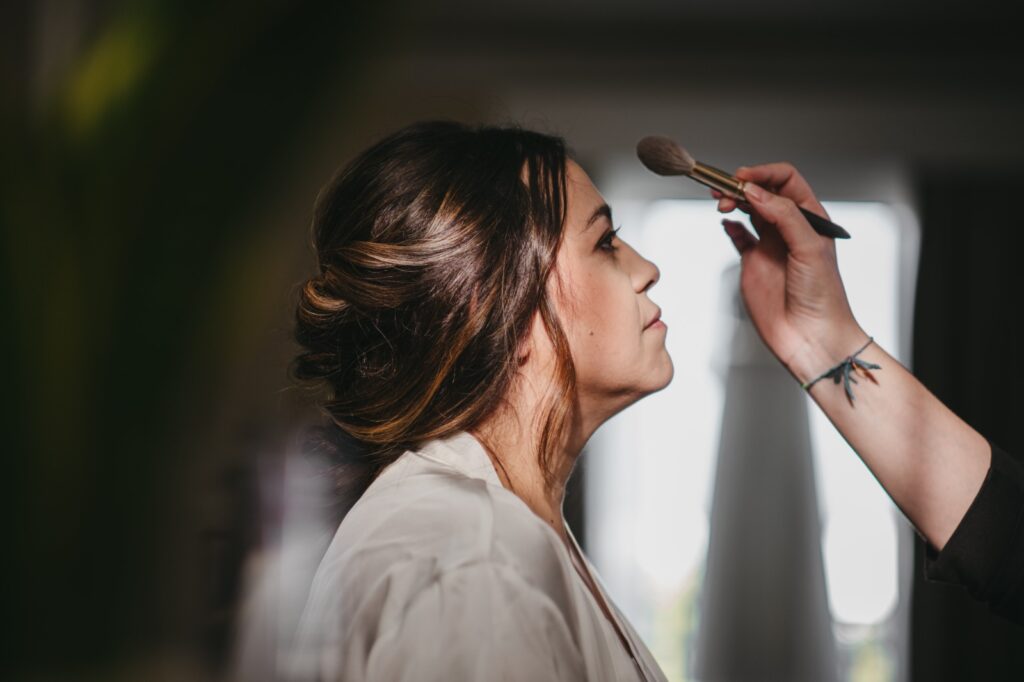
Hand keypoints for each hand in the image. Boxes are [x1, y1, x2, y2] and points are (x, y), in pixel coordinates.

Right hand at [712, 163, 864, 380]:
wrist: (811, 336)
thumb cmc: (823, 297)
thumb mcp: (809, 248)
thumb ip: (783, 215)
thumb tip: (756, 192)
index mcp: (809, 218)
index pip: (785, 181)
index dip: (763, 174)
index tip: (742, 177)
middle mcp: (789, 228)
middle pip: (762, 192)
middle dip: (742, 185)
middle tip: (724, 190)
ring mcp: (770, 245)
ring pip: (748, 210)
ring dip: (733, 201)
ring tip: (721, 202)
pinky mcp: (753, 263)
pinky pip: (738, 236)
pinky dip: (729, 226)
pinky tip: (726, 223)